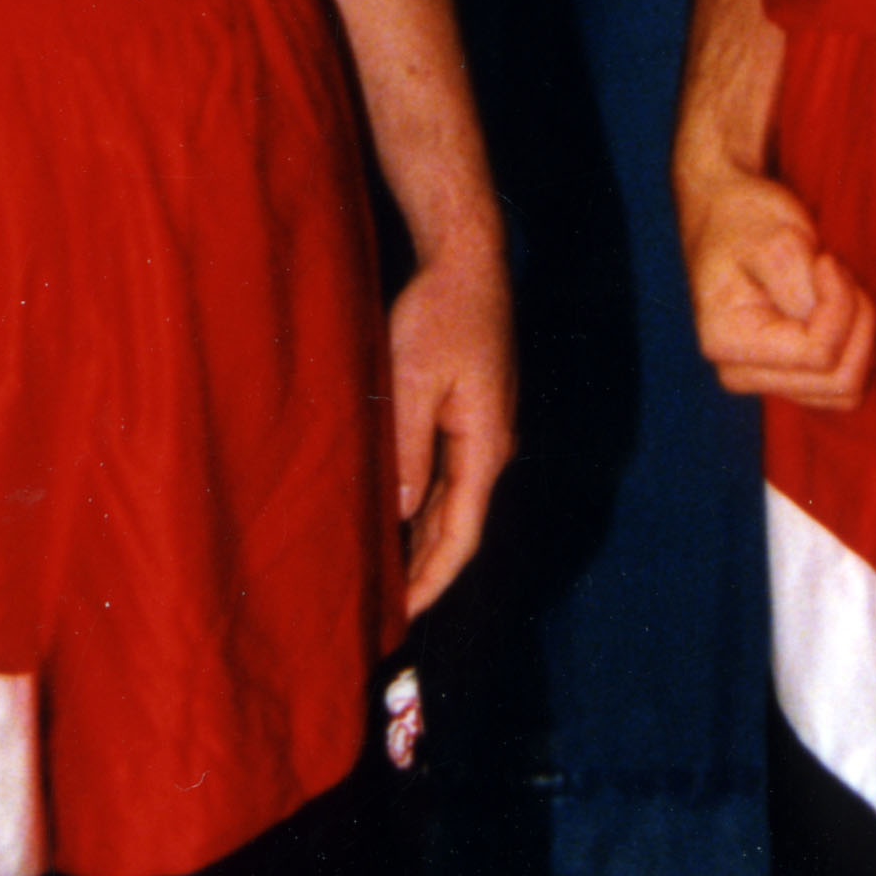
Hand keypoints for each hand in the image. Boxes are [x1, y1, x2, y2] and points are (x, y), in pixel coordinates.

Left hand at [386, 239, 515, 612]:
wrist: (466, 259)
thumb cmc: (440, 313)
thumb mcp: (412, 379)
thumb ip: (407, 449)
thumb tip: (397, 515)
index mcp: (485, 446)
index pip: (460, 536)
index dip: (429, 581)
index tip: (399, 617)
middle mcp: (492, 448)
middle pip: (458, 528)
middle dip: (423, 572)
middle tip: (383, 613)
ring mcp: (483, 431)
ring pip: (451, 504)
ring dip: (420, 542)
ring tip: (383, 578)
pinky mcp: (469, 414)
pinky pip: (446, 476)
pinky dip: (420, 507)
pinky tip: (393, 519)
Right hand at [677, 165, 875, 408]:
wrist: (728, 216)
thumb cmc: (745, 220)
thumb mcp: (772, 238)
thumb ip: (797, 283)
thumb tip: (822, 320)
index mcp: (727, 341)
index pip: (817, 354)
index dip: (840, 307)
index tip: (828, 261)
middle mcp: (742, 372)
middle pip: (837, 381)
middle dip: (855, 322)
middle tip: (837, 273)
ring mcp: (766, 380)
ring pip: (846, 389)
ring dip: (857, 334)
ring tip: (835, 287)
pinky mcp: (789, 377)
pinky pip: (844, 384)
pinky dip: (854, 344)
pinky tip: (836, 306)